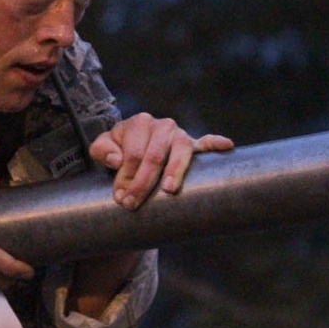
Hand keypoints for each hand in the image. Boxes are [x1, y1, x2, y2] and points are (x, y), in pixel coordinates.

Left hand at [89, 113, 233, 209]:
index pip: (133, 153)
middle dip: (143, 183)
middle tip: (133, 204)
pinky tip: (226, 146)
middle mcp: (162, 125)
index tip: (120, 198)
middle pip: (154, 156)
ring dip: (175, 171)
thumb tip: (117, 160)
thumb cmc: (118, 148)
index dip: (125, 177)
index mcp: (139, 123)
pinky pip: (206, 143)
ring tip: (169, 190)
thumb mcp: (103, 148)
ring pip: (180, 152)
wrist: (133, 143)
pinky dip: (215, 144)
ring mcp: (180, 135)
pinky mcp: (194, 144)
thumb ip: (102, 150)